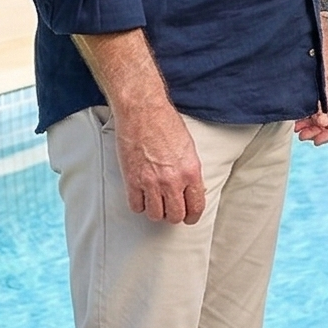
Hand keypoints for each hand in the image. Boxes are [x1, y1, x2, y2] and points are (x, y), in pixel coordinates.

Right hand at [113, 97, 207, 223]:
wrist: (142, 111)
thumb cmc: (165, 123)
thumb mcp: (189, 148)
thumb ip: (190, 171)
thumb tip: (191, 189)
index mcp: (191, 172)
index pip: (196, 207)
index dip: (192, 216)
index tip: (189, 217)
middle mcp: (172, 181)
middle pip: (175, 216)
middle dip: (174, 215)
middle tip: (170, 208)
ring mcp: (151, 182)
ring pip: (155, 215)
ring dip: (156, 211)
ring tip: (155, 202)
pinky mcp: (132, 180)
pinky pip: (136, 206)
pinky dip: (139, 204)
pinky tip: (141, 196)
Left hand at [296, 23, 327, 144]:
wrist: (311, 33)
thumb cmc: (319, 51)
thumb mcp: (320, 78)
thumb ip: (321, 101)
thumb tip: (322, 123)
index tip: (317, 141)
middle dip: (318, 131)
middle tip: (303, 136)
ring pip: (323, 117)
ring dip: (311, 125)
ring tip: (298, 129)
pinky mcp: (318, 90)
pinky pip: (316, 108)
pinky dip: (307, 116)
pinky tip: (298, 120)